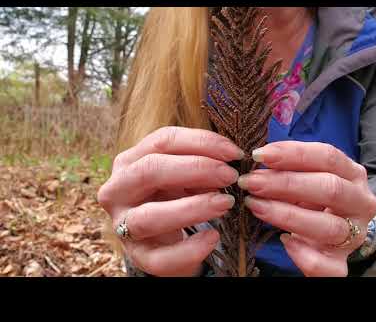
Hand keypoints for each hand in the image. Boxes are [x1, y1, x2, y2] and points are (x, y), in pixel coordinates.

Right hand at [97, 127, 242, 275]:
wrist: (165, 238)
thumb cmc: (175, 196)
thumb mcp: (184, 175)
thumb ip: (200, 164)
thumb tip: (229, 159)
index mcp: (130, 161)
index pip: (163, 141)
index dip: (201, 142)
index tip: (233, 152)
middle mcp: (118, 189)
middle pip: (150, 170)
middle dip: (196, 169)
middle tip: (230, 175)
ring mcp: (123, 225)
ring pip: (149, 217)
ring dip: (192, 208)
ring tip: (225, 203)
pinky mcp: (137, 256)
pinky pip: (160, 258)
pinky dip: (189, 249)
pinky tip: (212, 237)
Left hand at [238, 141, 375, 276]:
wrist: (336, 232)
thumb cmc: (316, 196)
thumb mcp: (309, 177)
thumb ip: (291, 168)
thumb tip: (258, 159)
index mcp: (353, 174)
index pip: (328, 156)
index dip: (293, 153)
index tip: (260, 154)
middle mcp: (361, 202)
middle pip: (330, 188)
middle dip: (285, 183)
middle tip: (251, 182)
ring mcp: (355, 235)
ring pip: (328, 226)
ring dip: (287, 215)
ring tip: (256, 206)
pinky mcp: (342, 262)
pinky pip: (328, 267)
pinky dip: (304, 256)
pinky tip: (284, 241)